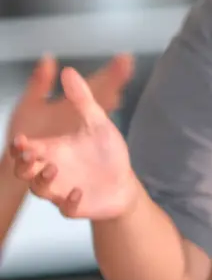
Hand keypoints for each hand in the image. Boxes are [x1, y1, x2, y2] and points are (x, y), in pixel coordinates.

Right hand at [10, 67, 140, 219]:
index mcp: (53, 151)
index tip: (21, 139)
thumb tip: (68, 71)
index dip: (21, 146)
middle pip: (25, 171)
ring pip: (40, 190)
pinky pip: (67, 208)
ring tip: (53, 168)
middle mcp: (52, 171)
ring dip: (43, 180)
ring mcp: (62, 190)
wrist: (123, 182)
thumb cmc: (105, 152)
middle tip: (31, 155)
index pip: (28, 149)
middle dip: (23, 164)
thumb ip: (82, 99)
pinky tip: (77, 192)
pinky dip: (69, 202)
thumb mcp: (97, 122)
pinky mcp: (76, 206)